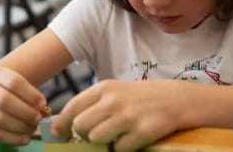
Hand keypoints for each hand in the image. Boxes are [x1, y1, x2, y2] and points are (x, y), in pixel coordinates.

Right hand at [0, 65, 46, 144]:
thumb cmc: (4, 85)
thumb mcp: (14, 81)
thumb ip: (29, 93)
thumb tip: (43, 110)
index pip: (13, 82)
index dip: (30, 94)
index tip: (43, 103)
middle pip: (4, 100)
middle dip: (25, 112)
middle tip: (38, 118)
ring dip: (19, 126)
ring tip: (33, 128)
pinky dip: (12, 138)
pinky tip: (25, 139)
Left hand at [51, 80, 188, 151]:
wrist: (175, 99)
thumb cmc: (138, 97)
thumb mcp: (115, 91)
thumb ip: (93, 104)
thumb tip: (68, 124)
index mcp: (104, 88)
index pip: (73, 106)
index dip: (62, 122)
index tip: (57, 133)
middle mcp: (113, 100)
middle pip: (81, 126)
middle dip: (83, 134)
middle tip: (92, 135)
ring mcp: (128, 116)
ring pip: (97, 138)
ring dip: (102, 142)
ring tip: (112, 137)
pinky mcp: (142, 132)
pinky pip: (118, 149)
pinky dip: (121, 148)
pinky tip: (128, 139)